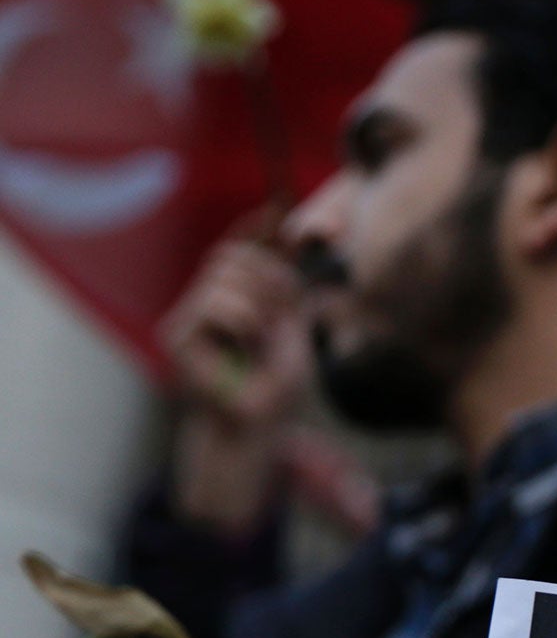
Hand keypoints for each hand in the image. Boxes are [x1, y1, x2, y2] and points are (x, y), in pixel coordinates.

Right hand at [157, 228, 313, 535]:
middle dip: (267, 276)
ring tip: (262, 339)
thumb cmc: (276, 387)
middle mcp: (205, 302)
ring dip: (258, 306)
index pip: (237, 249)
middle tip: (283, 312)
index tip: (275, 212)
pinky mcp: (176, 333)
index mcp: (233, 299)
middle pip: (231, 256)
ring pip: (224, 276)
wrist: (259, 425)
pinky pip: (214, 303)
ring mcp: (188, 316)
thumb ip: (291, 289)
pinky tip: (245, 345)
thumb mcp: (295, 330)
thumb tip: (298, 239)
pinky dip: (242, 320)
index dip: (254, 229)